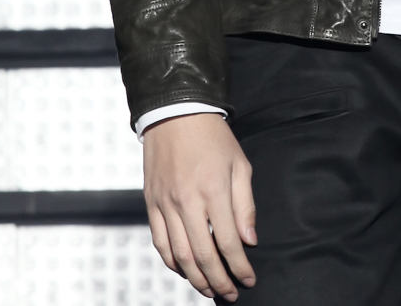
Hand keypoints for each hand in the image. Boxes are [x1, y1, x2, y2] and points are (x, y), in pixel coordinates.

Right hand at [143, 112, 256, 299]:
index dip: (240, 267)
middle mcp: (187, 201)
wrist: (176, 112)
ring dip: (196, 278)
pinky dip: (172, 263)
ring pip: (179, 256)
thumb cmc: (213, 137)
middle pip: (203, 256)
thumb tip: (249, 240)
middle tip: (230, 294)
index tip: (249, 279)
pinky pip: (160, 243)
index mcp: (213, 190)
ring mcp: (166, 204)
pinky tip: (185, 270)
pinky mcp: (151, 203)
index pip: (228, 242)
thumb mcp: (239, 164)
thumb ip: (245, 204)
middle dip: (219, 281)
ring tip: (209, 288)